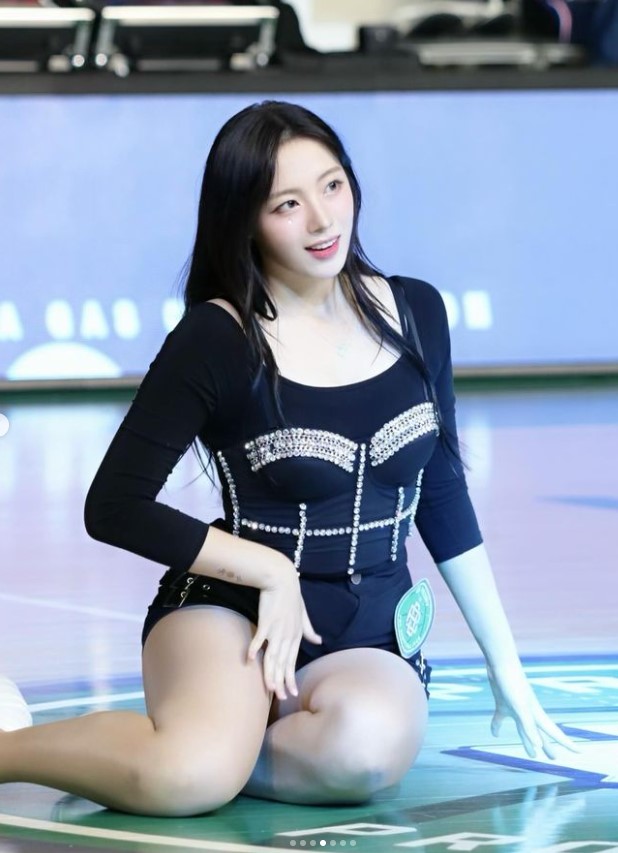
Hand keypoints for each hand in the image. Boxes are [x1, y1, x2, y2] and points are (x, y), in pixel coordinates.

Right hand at [247, 565, 321, 700]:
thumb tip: (319, 641)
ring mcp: (277, 630)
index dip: (291, 678)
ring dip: (270, 673)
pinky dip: (254, 648)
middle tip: (280, 697)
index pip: (292, 661)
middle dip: (281, 682)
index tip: (290, 693)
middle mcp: (287, 636)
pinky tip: (249, 659)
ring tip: (269, 688)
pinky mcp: (266, 622)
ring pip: (273, 656)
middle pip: (283, 663)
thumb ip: (309, 629)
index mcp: (296, 636)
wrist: (281, 578)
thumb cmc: (291, 596)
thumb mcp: (303, 614)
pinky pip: (260, 638)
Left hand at [487, 662, 577, 758]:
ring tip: (532, 754)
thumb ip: (528, 725)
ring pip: (523, 729)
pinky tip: (494, 734)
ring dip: (527, 741)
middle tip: (553, 758)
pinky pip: (501, 718)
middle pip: (540, 733)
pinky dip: (497, 726)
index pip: (554, 733)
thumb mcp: (520, 707)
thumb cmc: (513, 684)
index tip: (580, 752)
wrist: (501, 663)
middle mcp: (528, 712)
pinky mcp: (503, 702)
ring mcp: (516, 707)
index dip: (567, 744)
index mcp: (536, 714)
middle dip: (547, 746)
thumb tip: (537, 745)